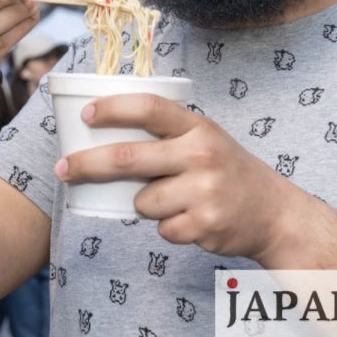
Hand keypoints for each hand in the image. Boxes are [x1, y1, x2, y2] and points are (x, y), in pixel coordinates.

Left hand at [56, 93, 308, 263]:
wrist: (275, 214)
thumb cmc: (226, 170)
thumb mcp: (204, 139)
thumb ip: (165, 134)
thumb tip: (100, 131)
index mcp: (198, 127)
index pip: (149, 108)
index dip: (113, 108)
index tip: (85, 114)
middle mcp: (201, 155)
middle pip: (127, 158)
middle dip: (87, 164)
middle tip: (62, 169)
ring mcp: (204, 191)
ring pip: (142, 201)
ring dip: (146, 205)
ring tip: (177, 199)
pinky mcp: (205, 224)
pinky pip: (161, 229)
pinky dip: (168, 227)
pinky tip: (192, 218)